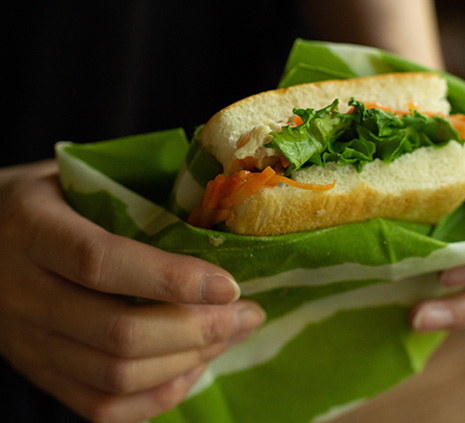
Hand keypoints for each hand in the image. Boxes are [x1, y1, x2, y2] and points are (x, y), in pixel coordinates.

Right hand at [0, 160, 264, 422]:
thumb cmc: (44, 200)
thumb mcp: (73, 177)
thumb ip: (133, 190)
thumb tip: (218, 204)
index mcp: (31, 228)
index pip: (101, 262)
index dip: (172, 279)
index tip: (229, 284)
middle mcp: (22, 293)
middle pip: (117, 333)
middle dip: (199, 329)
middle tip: (247, 313)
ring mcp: (27, 341)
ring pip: (115, 376)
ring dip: (188, 361)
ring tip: (231, 335)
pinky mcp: (38, 372)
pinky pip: (101, 407)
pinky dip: (158, 395)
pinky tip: (193, 368)